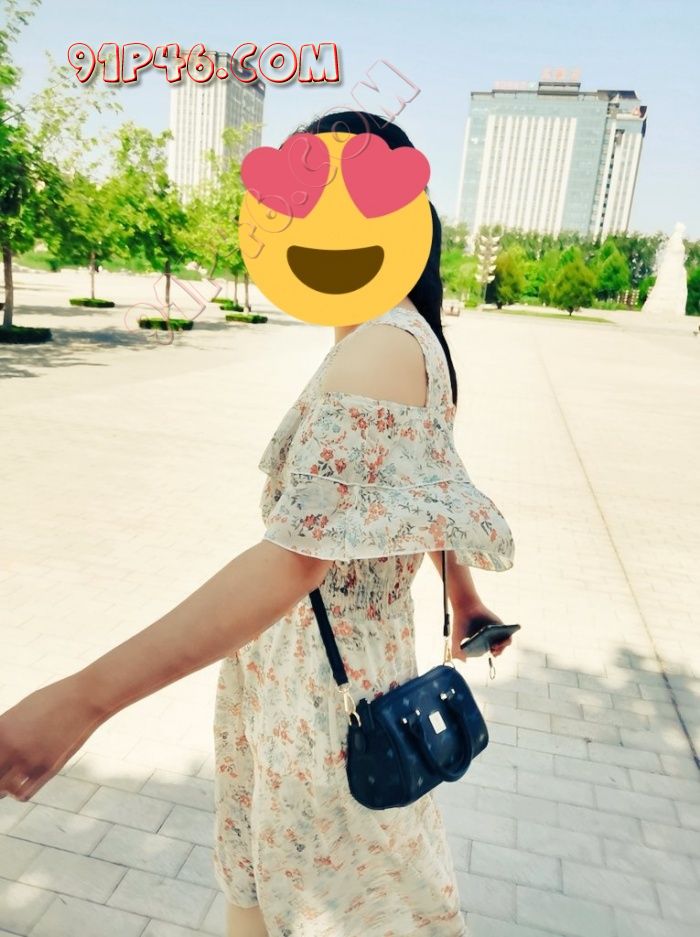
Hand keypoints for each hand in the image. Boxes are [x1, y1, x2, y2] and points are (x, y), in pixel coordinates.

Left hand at [0, 675, 103, 802]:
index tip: (3, 758)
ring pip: (2, 791)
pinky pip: (23, 795)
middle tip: (5, 769)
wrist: (85, 697)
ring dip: (4, 788)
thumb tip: (1, 747)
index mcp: (1, 729)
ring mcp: (29, 759)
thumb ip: (5, 730)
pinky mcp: (47, 769)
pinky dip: (19, 793)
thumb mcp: (22, 711)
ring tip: (13, 776)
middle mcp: (11, 746)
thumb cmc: (54, 700)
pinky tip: (25, 781)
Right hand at [451, 600, 512, 662]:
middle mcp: (490, 639)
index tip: (488, 655)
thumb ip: (457, 653)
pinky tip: (502, 640)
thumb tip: (465, 662)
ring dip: (502, 648)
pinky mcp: (501, 626)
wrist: (464, 609)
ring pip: (503, 644)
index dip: (490, 656)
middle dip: (497, 653)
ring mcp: (496, 633)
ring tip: (496, 646)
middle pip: (497, 650)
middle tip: (493, 653)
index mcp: (482, 644)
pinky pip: (508, 635)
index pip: (489, 654)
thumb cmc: (460, 624)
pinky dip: (507, 640)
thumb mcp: (456, 641)